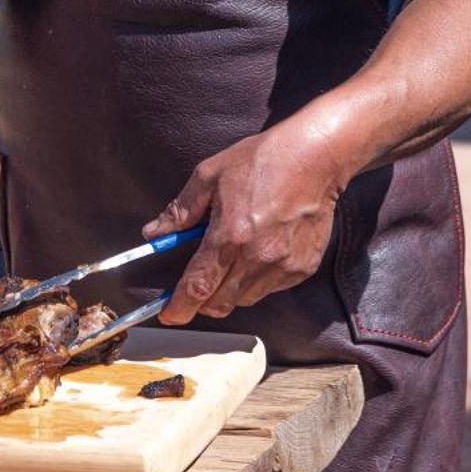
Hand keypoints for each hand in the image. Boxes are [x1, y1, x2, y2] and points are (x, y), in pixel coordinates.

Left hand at [143, 122, 342, 326]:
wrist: (315, 157)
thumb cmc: (263, 160)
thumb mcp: (210, 174)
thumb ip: (181, 209)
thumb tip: (155, 232)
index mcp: (230, 236)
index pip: (197, 286)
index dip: (179, 306)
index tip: (169, 314)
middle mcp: (257, 258)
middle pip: (220, 303)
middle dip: (202, 301)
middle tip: (197, 283)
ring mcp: (283, 267)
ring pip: (245, 299)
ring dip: (230, 289)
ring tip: (233, 256)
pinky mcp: (302, 268)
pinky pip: (271, 288)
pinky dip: (257, 279)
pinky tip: (259, 252)